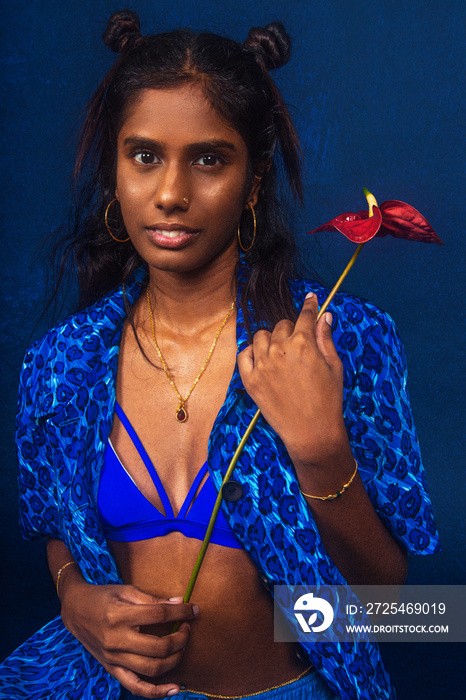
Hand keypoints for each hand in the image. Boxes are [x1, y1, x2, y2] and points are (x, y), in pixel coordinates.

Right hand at [60, 574, 198, 698]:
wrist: (75, 610)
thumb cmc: (103, 597)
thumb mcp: (126, 590)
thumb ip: (152, 599)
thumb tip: (179, 603)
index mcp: (120, 616)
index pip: (159, 615)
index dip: (181, 612)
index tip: (193, 609)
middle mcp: (116, 640)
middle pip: (159, 647)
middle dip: (181, 638)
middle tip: (187, 627)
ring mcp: (113, 658)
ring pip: (152, 669)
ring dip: (174, 659)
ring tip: (181, 646)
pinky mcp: (112, 669)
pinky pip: (135, 687)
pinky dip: (156, 692)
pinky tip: (174, 689)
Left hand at [237, 293, 350, 468]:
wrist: (312, 432)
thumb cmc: (328, 401)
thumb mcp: (334, 366)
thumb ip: (325, 338)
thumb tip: (324, 316)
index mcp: (303, 343)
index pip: (304, 316)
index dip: (309, 305)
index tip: (310, 298)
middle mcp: (280, 350)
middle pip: (281, 325)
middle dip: (291, 330)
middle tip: (298, 344)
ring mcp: (263, 364)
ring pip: (261, 336)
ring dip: (271, 340)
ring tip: (280, 354)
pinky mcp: (250, 379)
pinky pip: (244, 354)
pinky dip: (251, 352)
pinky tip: (262, 359)